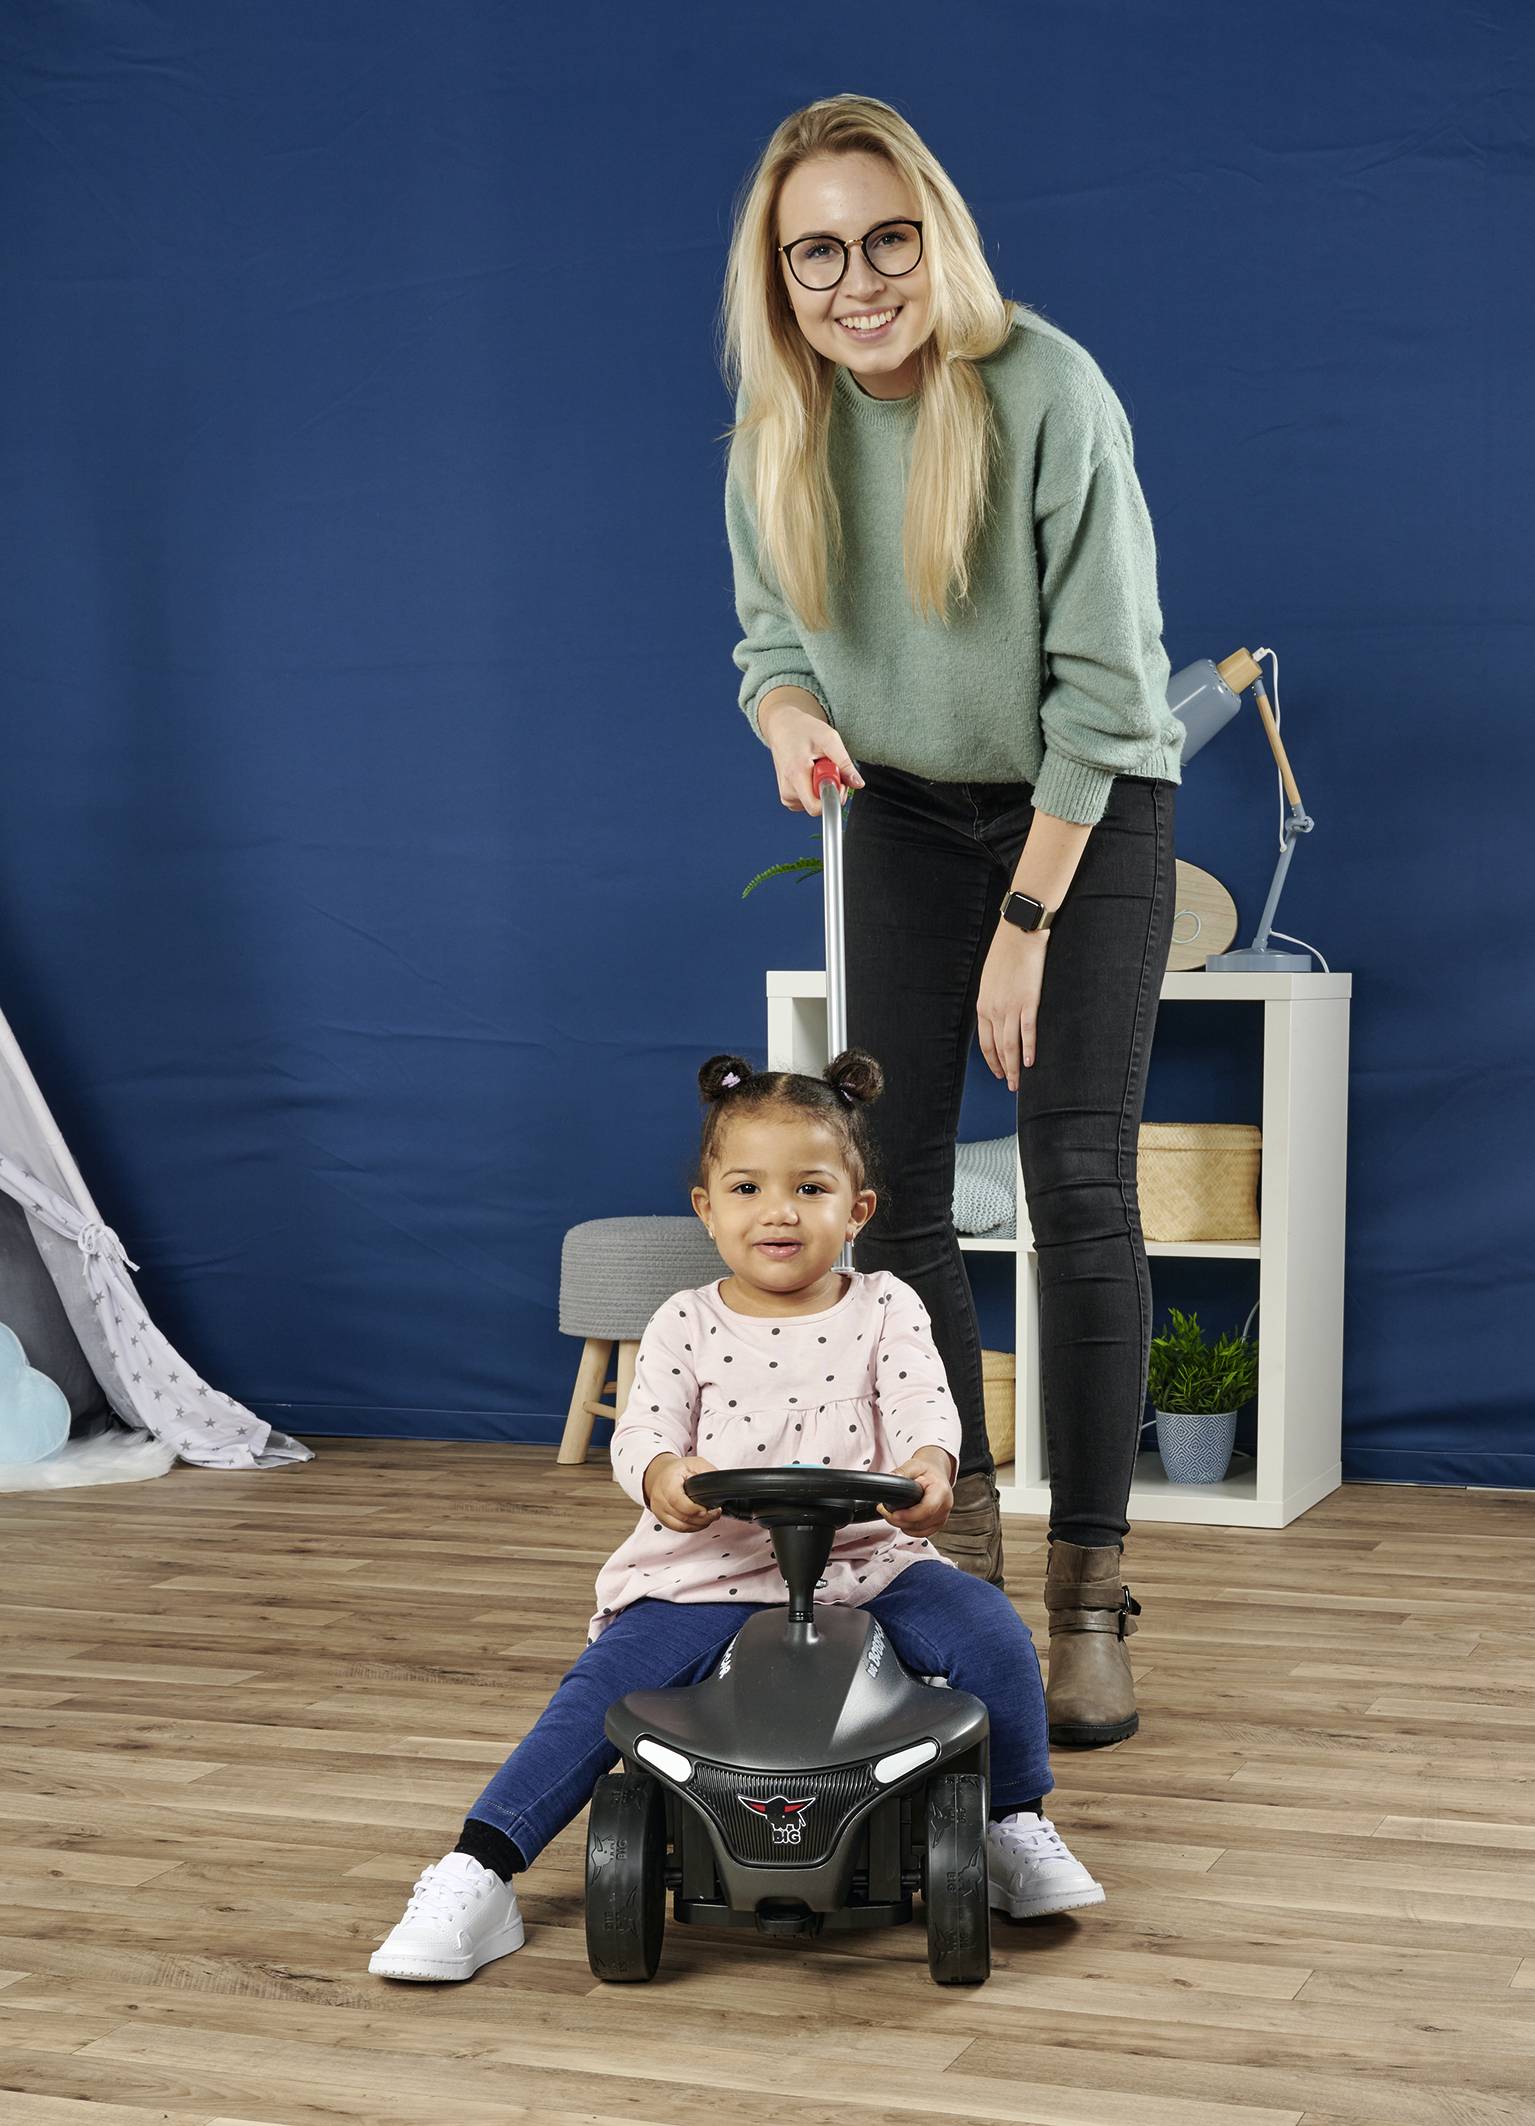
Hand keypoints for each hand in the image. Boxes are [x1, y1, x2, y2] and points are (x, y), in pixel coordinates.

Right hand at [645, 1453, 721, 1532]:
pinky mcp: (662, 1519)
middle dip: (702, 1518)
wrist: (661, 1474)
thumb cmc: (678, 1470)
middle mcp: (660, 1497)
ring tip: (710, 1517)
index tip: (706, 1510)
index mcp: (667, 1481)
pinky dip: (692, 1527)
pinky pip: (678, 1529)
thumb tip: (722, 1486)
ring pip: (680, 1526)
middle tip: (715, 1513)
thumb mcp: (695, 1464)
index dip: (692, 1509)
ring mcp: (659, 1510)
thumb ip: (708, 1473)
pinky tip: (700, 1521)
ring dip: (698, 1525)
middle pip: (681, 1516)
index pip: (676, 1500)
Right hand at [764, 704, 864, 814]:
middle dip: (831, 788)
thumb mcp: (829, 739)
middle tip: (828, 766)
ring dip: (823, 787)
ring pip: (816, 804)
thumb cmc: (802, 730)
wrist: (782, 727)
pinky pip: (809, 802)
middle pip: (820, 806)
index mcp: (796, 776)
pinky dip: (815, 789)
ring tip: (817, 766)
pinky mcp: (787, 797)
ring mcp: (786, 795)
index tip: (837, 779)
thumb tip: (858, 783)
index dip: (834, 797)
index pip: (816, 808)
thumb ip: (845, 763)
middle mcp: (787, 791)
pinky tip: (811, 773)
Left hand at [877, 1447, 954, 1537]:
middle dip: (899, 1520)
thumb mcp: (913, 1465)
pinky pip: (921, 1533)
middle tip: (884, 1510)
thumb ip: (901, 1472)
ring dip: (902, 1525)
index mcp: (941, 1490)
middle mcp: (945, 1506)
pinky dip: (909, 1529)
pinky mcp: (938, 1523)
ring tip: (892, 1512)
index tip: (893, 1514)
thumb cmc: (926, 1469)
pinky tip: (902, 1519)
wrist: (936, 1472)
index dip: (909, 1515)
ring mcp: (942, 1517)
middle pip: (921, 1523)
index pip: (927, 1509)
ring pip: (919, 1530)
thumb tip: (890, 1479)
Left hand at [977, 921, 1048, 1089]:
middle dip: (1004, 1069)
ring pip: (1011, 1045)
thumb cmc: (1005, 954)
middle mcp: (994, 1010)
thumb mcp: (990, 980)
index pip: (986, 1042)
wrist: (1018, 933)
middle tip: (1010, 1085)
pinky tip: (1031, 1063)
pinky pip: (1027, 1032)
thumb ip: (992, 1000)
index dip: (992, 1060)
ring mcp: (1011, 1007)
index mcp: (983, 1005)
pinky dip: (1029, 1049)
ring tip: (1019, 1083)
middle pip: (998, 1048)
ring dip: (1015, 1067)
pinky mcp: (1029, 1002)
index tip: (998, 1072)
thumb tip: (997, 1015)